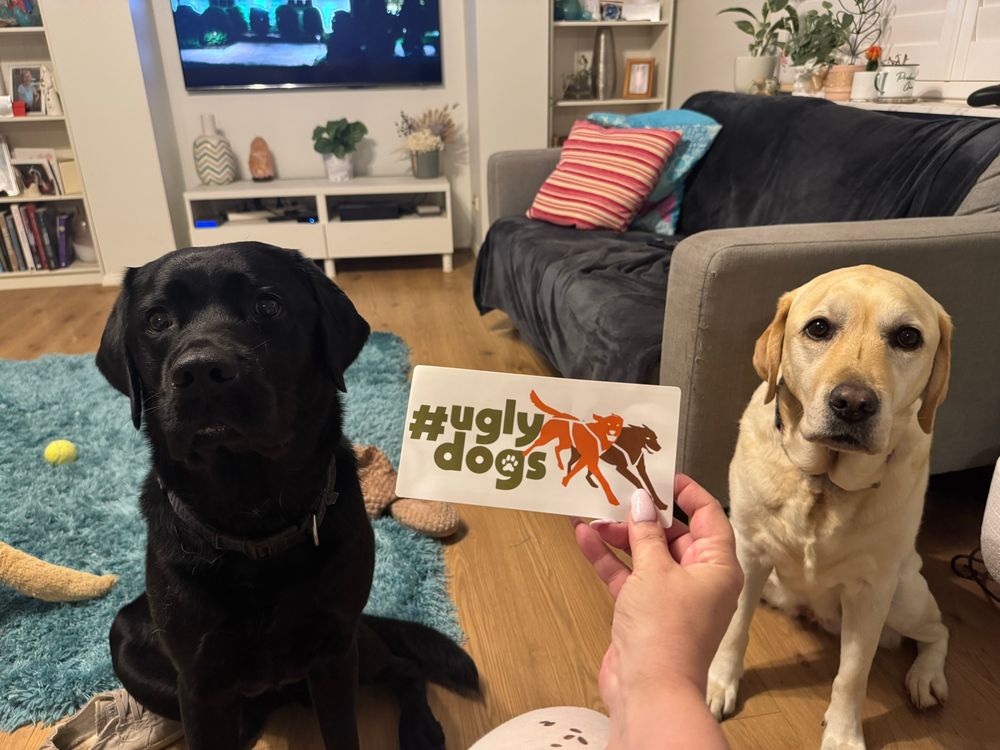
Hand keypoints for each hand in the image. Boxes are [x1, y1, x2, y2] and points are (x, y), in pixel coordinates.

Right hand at [574, 476, 742, 718]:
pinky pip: (627, 576)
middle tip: (617, 493)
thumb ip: (645, 533)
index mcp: (717, 567)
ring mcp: (670, 597)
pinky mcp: (643, 612)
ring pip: (645, 554)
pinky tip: (584, 537)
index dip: (687, 493)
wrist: (649, 691)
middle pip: (673, 535)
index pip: (709, 517)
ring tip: (591, 513)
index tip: (661, 475)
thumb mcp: (654, 571)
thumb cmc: (665, 631)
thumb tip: (641, 502)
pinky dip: (608, 558)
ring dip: (619, 535)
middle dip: (643, 515)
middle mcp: (698, 580)